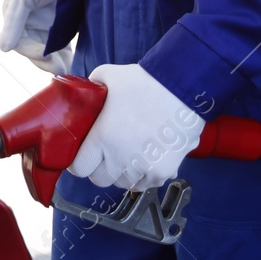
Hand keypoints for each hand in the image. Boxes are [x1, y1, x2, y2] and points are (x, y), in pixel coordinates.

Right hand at [0, 0, 71, 74]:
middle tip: (61, 70)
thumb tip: (3, 48)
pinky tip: (73, 63)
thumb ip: (15, 21)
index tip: (48, 57)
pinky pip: (61, 47)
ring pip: (48, 52)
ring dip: (56, 62)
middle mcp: (26, 26)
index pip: (20, 43)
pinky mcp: (59, 28)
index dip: (33, 52)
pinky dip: (65, 56)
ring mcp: (43, 28)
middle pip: (34, 51)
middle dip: (46, 62)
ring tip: (68, 70)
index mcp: (13, 19)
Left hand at [68, 62, 205, 190]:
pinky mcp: (163, 172)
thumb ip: (90, 87)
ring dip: (122, 173)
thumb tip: (84, 93)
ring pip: (124, 184)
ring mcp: (143, 168)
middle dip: (99, 168)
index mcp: (102, 137)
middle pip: (100, 179)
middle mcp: (120, 158)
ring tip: (126, 156)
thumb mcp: (106, 76)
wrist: (181, 89)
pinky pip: (147, 184)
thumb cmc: (144, 82)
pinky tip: (144, 160)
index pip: (80, 168)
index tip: (83, 156)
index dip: (79, 162)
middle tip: (105, 155)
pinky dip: (144, 176)